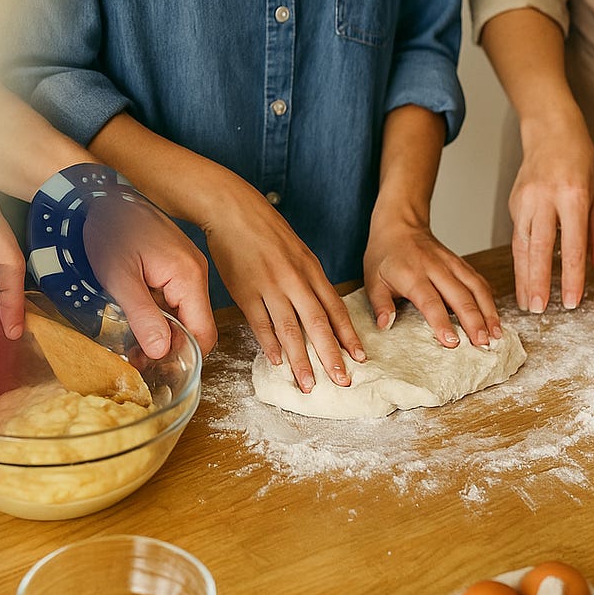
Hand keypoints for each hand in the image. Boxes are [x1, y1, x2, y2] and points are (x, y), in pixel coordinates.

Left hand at [83, 190, 216, 358]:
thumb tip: (162, 353)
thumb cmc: (109, 230)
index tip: (155, 368)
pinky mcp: (173, 266)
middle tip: (136, 360)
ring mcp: (185, 268)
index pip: (204, 333)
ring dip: (159, 330)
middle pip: (194, 325)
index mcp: (189, 276)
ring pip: (181, 314)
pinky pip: (172, 299)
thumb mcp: (120, 278)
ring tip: (129, 344)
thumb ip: (143, 316)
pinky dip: (156, 313)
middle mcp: (195, 273)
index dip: (183, 354)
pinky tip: (133, 320)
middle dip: (168, 346)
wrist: (97, 195)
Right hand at [202, 177, 362, 392]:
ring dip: (301, 360)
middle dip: (332, 356)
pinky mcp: (245, 291)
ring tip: (308, 384)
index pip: (335, 308)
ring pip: (290, 329)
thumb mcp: (297, 250)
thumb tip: (318, 308)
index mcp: (310, 270)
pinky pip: (260, 322)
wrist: (233, 210)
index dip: (348, 335)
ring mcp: (269, 286)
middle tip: (343, 381)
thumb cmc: (265, 230)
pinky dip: (269, 344)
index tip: (360, 358)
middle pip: (318, 323)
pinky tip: (277, 361)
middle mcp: (294, 280)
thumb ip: (308, 279)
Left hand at [363, 214, 500, 347]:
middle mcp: (435, 268)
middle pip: (460, 296)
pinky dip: (489, 299)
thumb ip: (380, 304)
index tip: (451, 341)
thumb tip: (385, 325)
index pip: (430, 302)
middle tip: (482, 344)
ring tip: (495, 334)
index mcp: (412, 275)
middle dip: (474, 321)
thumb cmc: (385, 255)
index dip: (442, 322)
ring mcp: (451, 264)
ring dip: (488, 312)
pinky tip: (494, 316)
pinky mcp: (461, 263)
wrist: (400, 225)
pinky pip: (479, 281)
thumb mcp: (373, 280)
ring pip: (476, 288)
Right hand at [509, 119, 593, 311]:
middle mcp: (544, 199)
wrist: (550, 131)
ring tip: (525, 302)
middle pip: (538, 249)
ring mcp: (524, 200)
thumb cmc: (580, 161)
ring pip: (521, 246)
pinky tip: (522, 277)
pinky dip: (519, 260)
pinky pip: (517, 236)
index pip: (571, 246)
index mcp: (571, 196)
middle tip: (537, 310)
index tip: (570, 301)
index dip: (570, 277)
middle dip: (536, 283)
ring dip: (522, 276)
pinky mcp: (513, 203)